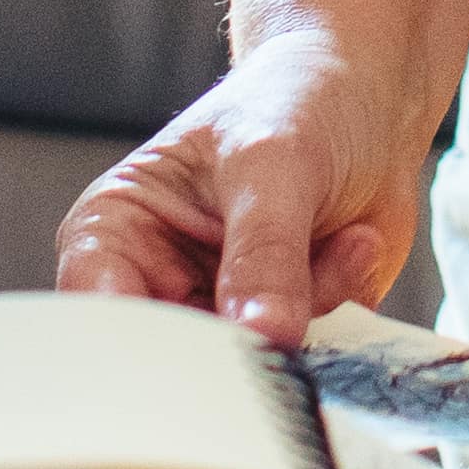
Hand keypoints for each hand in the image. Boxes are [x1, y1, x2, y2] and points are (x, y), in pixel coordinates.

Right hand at [58, 27, 423, 342]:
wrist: (368, 97)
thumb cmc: (294, 102)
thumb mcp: (272, 160)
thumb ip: (264, 251)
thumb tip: (262, 335)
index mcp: (113, 235)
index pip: (100, 316)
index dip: (142, 351)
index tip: (214, 344)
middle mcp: (160, 289)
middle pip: (170, 369)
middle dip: (242, 347)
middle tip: (296, 307)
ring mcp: (224, 317)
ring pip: (249, 370)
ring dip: (313, 316)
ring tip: (347, 236)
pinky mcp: (284, 335)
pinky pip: (309, 364)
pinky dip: (345, 317)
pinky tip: (358, 246)